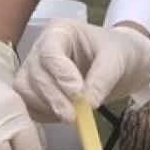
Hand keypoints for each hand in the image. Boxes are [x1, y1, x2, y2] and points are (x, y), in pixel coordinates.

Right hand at [14, 20, 149, 122]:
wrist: (122, 65)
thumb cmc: (118, 53)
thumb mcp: (117, 59)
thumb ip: (102, 78)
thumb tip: (88, 103)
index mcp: (60, 32)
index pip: (49, 52)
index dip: (60, 74)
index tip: (78, 94)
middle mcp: (42, 49)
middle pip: (36, 74)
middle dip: (55, 97)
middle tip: (75, 116)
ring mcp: (35, 70)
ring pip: (27, 91)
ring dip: (48, 108)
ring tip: (74, 117)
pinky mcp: (35, 91)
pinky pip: (30, 106)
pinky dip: (44, 116)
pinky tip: (63, 117)